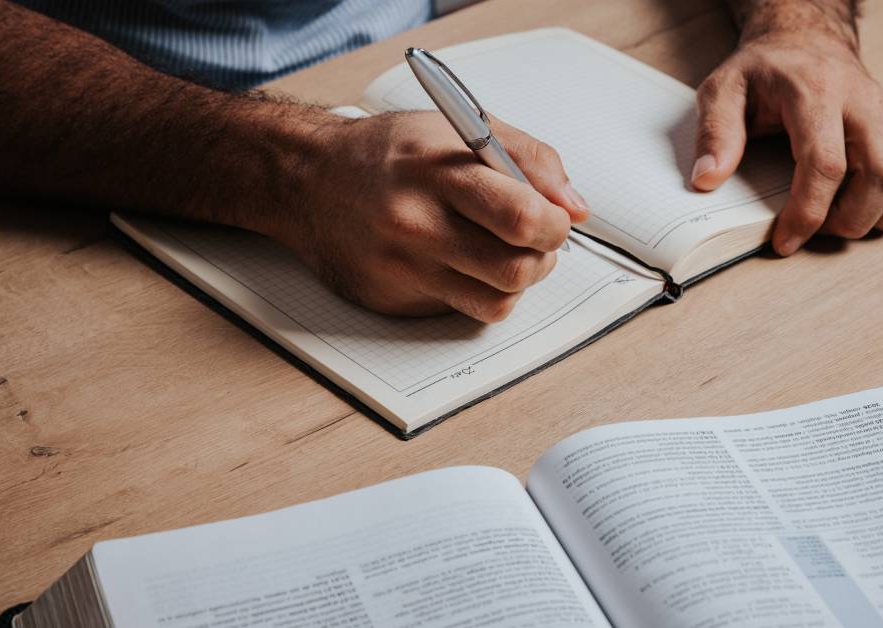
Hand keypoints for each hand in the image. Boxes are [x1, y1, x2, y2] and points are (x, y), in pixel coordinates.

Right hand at [269, 111, 589, 322]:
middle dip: (543, 258)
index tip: (555, 218)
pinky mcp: (393, 301)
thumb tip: (575, 208)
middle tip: (534, 241)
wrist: (306, 179)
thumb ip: (530, 159)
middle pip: (516, 271)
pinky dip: (475, 292)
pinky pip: (460, 312)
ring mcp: (403, 269)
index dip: (555, 225)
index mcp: (438, 173)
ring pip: (496, 304)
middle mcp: (416, 225)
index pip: (522, 217)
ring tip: (502, 254)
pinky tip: (459, 264)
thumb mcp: (462, 128)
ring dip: (515, 283)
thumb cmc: (391, 152)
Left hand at [692, 3, 882, 255]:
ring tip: (845, 219)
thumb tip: (707, 179)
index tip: (786, 240)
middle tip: (816, 230)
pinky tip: (877, 204)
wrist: (807, 40)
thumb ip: (715, 132)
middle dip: (849, 220)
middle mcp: (863, 104)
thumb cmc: (767, 71)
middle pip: (882, 175)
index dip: (807, 213)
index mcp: (817, 93)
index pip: (826, 164)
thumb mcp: (724, 88)